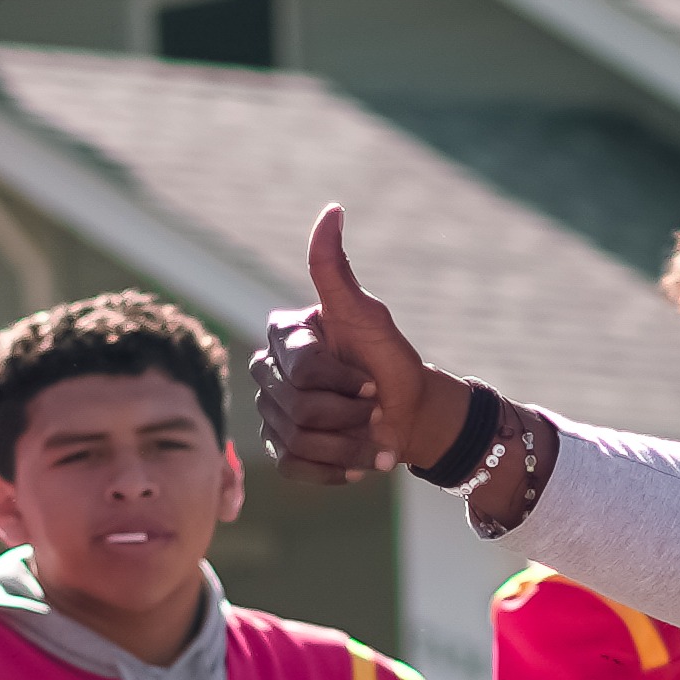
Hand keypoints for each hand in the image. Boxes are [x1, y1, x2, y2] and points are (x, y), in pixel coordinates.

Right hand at [255, 207, 460, 487]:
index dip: (344, 382)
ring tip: (375, 437)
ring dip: (349, 445)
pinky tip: (359, 461)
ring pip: (296, 440)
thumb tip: (332, 210)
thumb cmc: (390, 359)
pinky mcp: (281, 451)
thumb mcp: (366, 314)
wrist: (413, 413)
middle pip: (298, 408)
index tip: (375, 381)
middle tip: (376, 409)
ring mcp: (270, 413)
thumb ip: (336, 269)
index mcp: (282, 337)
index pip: (301, 370)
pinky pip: (294, 467)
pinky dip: (334, 469)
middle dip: (351, 414)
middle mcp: (266, 373)